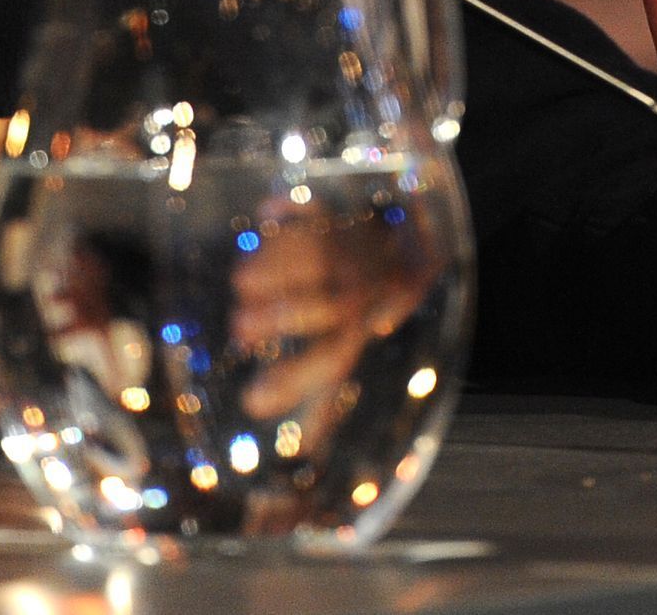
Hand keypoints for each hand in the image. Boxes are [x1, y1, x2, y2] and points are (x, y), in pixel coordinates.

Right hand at [224, 189, 442, 423]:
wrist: (416, 241)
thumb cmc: (372, 312)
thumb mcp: (354, 354)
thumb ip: (328, 399)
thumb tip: (303, 449)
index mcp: (359, 332)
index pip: (330, 363)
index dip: (292, 385)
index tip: (251, 402)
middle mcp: (361, 292)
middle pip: (327, 305)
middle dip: (282, 316)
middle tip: (239, 328)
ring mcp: (354, 250)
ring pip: (321, 255)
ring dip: (278, 266)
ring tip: (241, 282)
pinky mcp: (345, 212)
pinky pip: (322, 207)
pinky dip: (294, 208)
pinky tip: (267, 213)